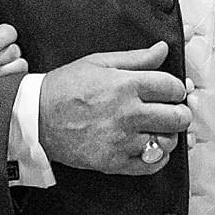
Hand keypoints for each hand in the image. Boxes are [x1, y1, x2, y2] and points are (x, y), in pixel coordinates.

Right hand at [35, 42, 190, 175]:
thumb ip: (136, 58)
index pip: (173, 87)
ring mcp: (122, 140)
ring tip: (157, 128)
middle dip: (179, 112)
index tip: (170, 90)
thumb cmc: (65, 87)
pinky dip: (157, 156)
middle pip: (178, 117)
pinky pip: (152, 164)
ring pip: (168, 142)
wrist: (36, 118)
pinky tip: (149, 146)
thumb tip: (163, 49)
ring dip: (168, 135)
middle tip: (171, 110)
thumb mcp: (99, 63)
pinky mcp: (115, 162)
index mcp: (126, 85)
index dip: (177, 88)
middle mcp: (128, 113)